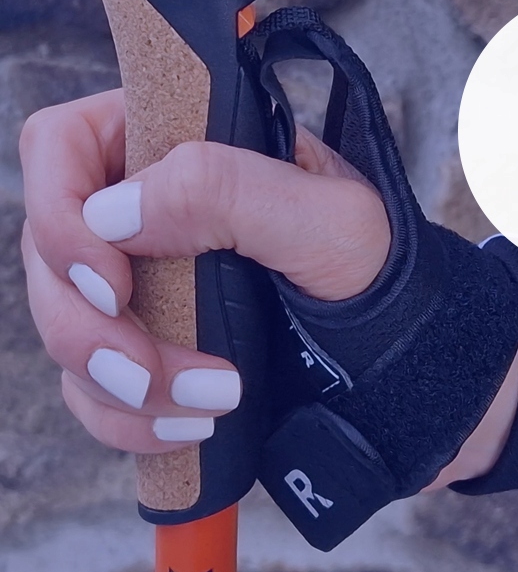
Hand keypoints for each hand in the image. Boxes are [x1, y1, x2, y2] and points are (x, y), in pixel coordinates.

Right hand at [20, 88, 389, 451]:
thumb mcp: (332, 220)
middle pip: (52, 253)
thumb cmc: (385, 274)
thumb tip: (113, 211)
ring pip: (65, 327)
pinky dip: (128, 419)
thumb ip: (233, 192)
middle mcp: (157, 208)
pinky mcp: (151, 348)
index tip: (110, 279)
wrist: (412, 366)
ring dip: (116, 381)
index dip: (61, 209)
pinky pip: (90, 390)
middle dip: (89, 327)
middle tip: (147, 369)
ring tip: (211, 400)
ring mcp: (147, 282)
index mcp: (193, 146)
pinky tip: (190, 426)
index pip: (69, 144)